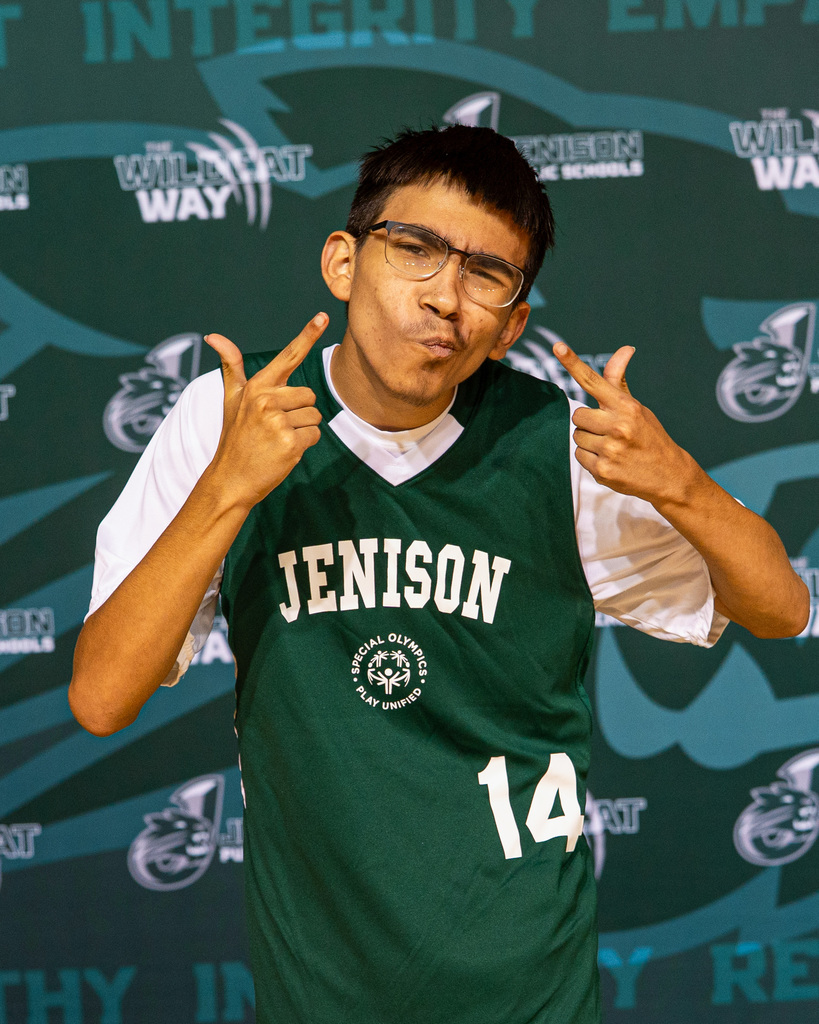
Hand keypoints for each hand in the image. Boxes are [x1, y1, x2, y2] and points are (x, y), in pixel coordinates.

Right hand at [203, 314, 327, 508]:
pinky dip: (304, 445)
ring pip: (314, 416)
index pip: (288, 356)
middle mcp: (267, 400)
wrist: (230, 479)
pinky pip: (315, 435)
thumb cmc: (235, 437)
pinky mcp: (289, 442)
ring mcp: (278, 421)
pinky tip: (283, 451)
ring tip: (276, 440)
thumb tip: (213, 336)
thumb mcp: (231, 399)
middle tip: (273, 428)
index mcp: (257, 386)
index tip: (322, 315)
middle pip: (308, 395)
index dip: (307, 335)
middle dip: (298, 412)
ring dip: (302, 430)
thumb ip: (231, 367)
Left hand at [553, 342, 693, 504]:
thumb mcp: (636, 407)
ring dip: (589, 441)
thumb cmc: (648, 435)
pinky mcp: (602, 469)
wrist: (668, 474)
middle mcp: (618, 426)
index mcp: (626, 406)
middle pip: (577, 415)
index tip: (557, 346)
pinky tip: (610, 460)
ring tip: (611, 447)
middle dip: (588, 422)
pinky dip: (590, 458)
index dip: (573, 363)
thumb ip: (618, 381)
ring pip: (577, 436)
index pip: (593, 381)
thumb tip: (625, 348)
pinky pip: (579, 455)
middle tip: (608, 430)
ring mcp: (609, 449)